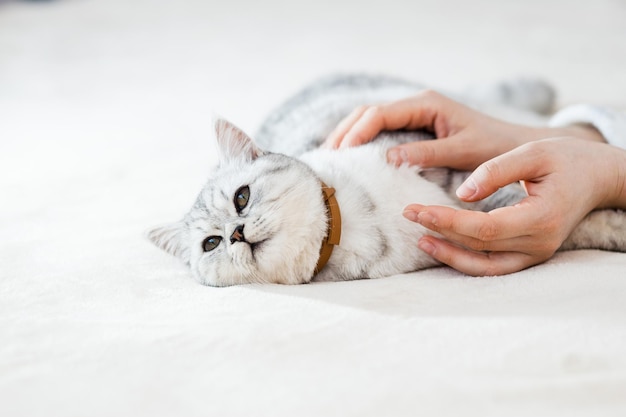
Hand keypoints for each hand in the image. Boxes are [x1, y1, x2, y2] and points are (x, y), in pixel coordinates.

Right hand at [324, 90, 604, 169]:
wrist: (518, 149)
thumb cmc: (495, 148)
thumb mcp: (463, 151)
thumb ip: (427, 154)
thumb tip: (388, 158)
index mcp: (427, 105)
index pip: (379, 113)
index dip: (356, 132)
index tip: (341, 154)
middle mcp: (418, 106)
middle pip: (368, 113)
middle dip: (345, 133)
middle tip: (328, 158)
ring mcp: (415, 117)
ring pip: (371, 121)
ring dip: (350, 137)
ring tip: (333, 160)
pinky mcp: (416, 130)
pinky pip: (382, 132)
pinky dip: (363, 143)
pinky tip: (353, 160)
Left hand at [403, 137, 625, 274]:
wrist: (598, 177)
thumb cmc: (567, 160)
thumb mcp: (534, 152)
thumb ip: (496, 171)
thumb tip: (461, 193)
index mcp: (540, 219)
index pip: (483, 229)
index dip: (447, 221)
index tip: (416, 208)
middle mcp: (538, 244)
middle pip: (479, 247)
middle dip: (440, 231)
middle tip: (408, 213)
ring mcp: (535, 254)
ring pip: (484, 266)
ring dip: (449, 255)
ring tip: (420, 237)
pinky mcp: (529, 254)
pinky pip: (492, 266)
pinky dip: (465, 260)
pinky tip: (441, 246)